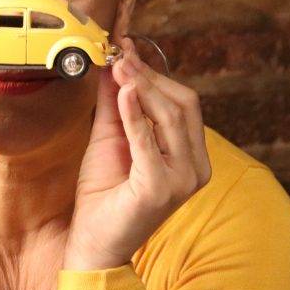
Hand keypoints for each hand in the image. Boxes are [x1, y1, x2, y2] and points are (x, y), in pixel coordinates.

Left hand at [63, 36, 211, 269]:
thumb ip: (114, 102)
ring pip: (172, 118)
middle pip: (182, 105)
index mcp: (191, 154)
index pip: (183, 102)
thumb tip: (112, 62)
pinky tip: (122, 94)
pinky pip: (149, 143)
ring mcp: (182, 180)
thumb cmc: (105, 192)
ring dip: (143, 88)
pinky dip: (135, 115)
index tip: (127, 48)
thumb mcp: (110, 136)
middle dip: (149, 76)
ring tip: (118, 68)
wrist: (94, 240)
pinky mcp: (161, 189)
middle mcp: (195, 167)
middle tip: (120, 55)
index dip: (155, 72)